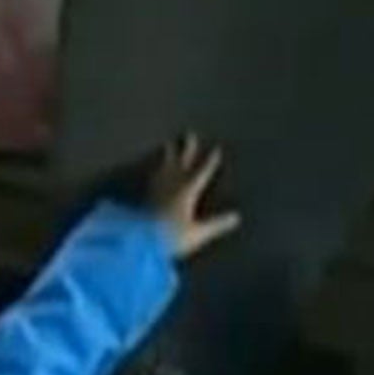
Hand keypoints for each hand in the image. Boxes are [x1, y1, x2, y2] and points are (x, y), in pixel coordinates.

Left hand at [145, 134, 241, 260]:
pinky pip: (149, 176)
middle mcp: (171, 183)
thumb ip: (216, 224)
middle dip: (187, 148)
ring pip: (163, 165)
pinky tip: (150, 169)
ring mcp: (155, 187)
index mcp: (187, 190)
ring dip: (166, 154)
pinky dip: (152, 169)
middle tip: (189, 134)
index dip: (210, 161)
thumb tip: (236, 217)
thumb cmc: (170, 237)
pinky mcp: (142, 194)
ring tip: (166, 144)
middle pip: (181, 161)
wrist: (137, 240)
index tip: (216, 149)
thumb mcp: (197, 233)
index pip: (202, 172)